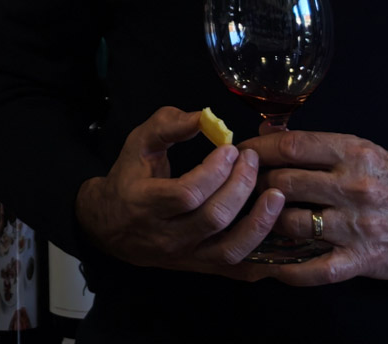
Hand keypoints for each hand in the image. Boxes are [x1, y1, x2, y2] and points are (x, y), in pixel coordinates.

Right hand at [75, 106, 285, 275]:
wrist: (109, 225)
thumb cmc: (128, 179)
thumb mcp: (137, 145)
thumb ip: (167, 126)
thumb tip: (204, 117)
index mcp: (144, 203)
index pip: (186, 193)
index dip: (214, 172)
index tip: (230, 149)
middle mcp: (165, 236)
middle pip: (212, 218)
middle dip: (240, 186)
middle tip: (252, 160)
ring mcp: (185, 256)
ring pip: (229, 249)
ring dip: (258, 222)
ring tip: (276, 194)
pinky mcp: (199, 267)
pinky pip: (236, 270)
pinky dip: (263, 259)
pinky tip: (278, 234)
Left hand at [239, 129, 387, 283]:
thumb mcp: (361, 152)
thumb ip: (315, 145)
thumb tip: (267, 131)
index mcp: (353, 153)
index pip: (290, 147)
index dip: (256, 149)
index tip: (237, 153)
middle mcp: (354, 187)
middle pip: (283, 183)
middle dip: (255, 185)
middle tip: (239, 188)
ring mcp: (358, 225)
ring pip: (290, 222)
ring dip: (266, 222)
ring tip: (253, 220)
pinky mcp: (362, 259)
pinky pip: (313, 268)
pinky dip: (287, 270)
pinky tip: (271, 266)